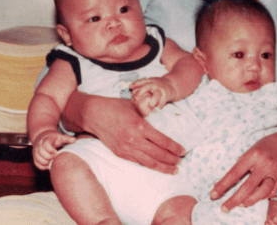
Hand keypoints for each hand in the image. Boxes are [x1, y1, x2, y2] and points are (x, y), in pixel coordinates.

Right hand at [31, 129, 75, 169]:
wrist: (43, 137)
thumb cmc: (53, 137)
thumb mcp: (60, 136)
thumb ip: (67, 138)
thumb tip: (74, 140)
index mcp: (45, 139)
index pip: (45, 145)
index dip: (51, 150)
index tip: (56, 152)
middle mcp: (39, 145)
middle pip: (41, 153)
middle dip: (49, 157)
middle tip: (55, 158)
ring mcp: (35, 151)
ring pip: (38, 159)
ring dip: (45, 162)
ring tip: (52, 162)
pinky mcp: (35, 157)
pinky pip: (36, 164)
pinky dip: (42, 166)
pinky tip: (48, 165)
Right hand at [63, 92, 184, 173]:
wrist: (93, 114)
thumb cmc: (116, 107)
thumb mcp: (135, 107)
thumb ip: (148, 115)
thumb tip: (162, 119)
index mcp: (140, 126)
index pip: (162, 141)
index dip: (174, 148)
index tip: (183, 151)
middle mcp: (133, 139)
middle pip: (158, 154)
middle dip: (171, 160)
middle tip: (181, 163)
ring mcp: (125, 148)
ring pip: (148, 162)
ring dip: (162, 167)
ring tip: (173, 170)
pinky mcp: (119, 153)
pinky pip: (137, 162)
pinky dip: (149, 166)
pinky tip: (156, 167)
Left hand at [130, 77, 175, 115]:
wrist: (172, 85)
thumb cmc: (157, 86)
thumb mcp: (150, 82)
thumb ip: (141, 86)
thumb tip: (131, 92)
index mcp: (150, 81)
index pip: (142, 81)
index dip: (136, 83)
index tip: (130, 87)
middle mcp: (155, 84)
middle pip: (147, 86)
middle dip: (141, 92)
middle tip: (135, 98)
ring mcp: (161, 89)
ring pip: (156, 95)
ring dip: (152, 101)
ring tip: (150, 106)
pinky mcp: (166, 95)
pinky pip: (162, 101)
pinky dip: (159, 106)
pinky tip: (157, 108)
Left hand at [211, 131, 276, 212]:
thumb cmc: (262, 148)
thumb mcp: (249, 152)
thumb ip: (240, 168)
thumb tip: (224, 185)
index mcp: (252, 155)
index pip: (234, 173)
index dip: (223, 185)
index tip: (213, 195)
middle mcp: (265, 163)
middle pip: (248, 186)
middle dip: (234, 200)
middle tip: (224, 208)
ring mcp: (276, 171)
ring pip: (262, 192)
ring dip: (250, 201)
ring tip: (241, 204)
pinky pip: (273, 192)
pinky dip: (263, 197)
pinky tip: (257, 198)